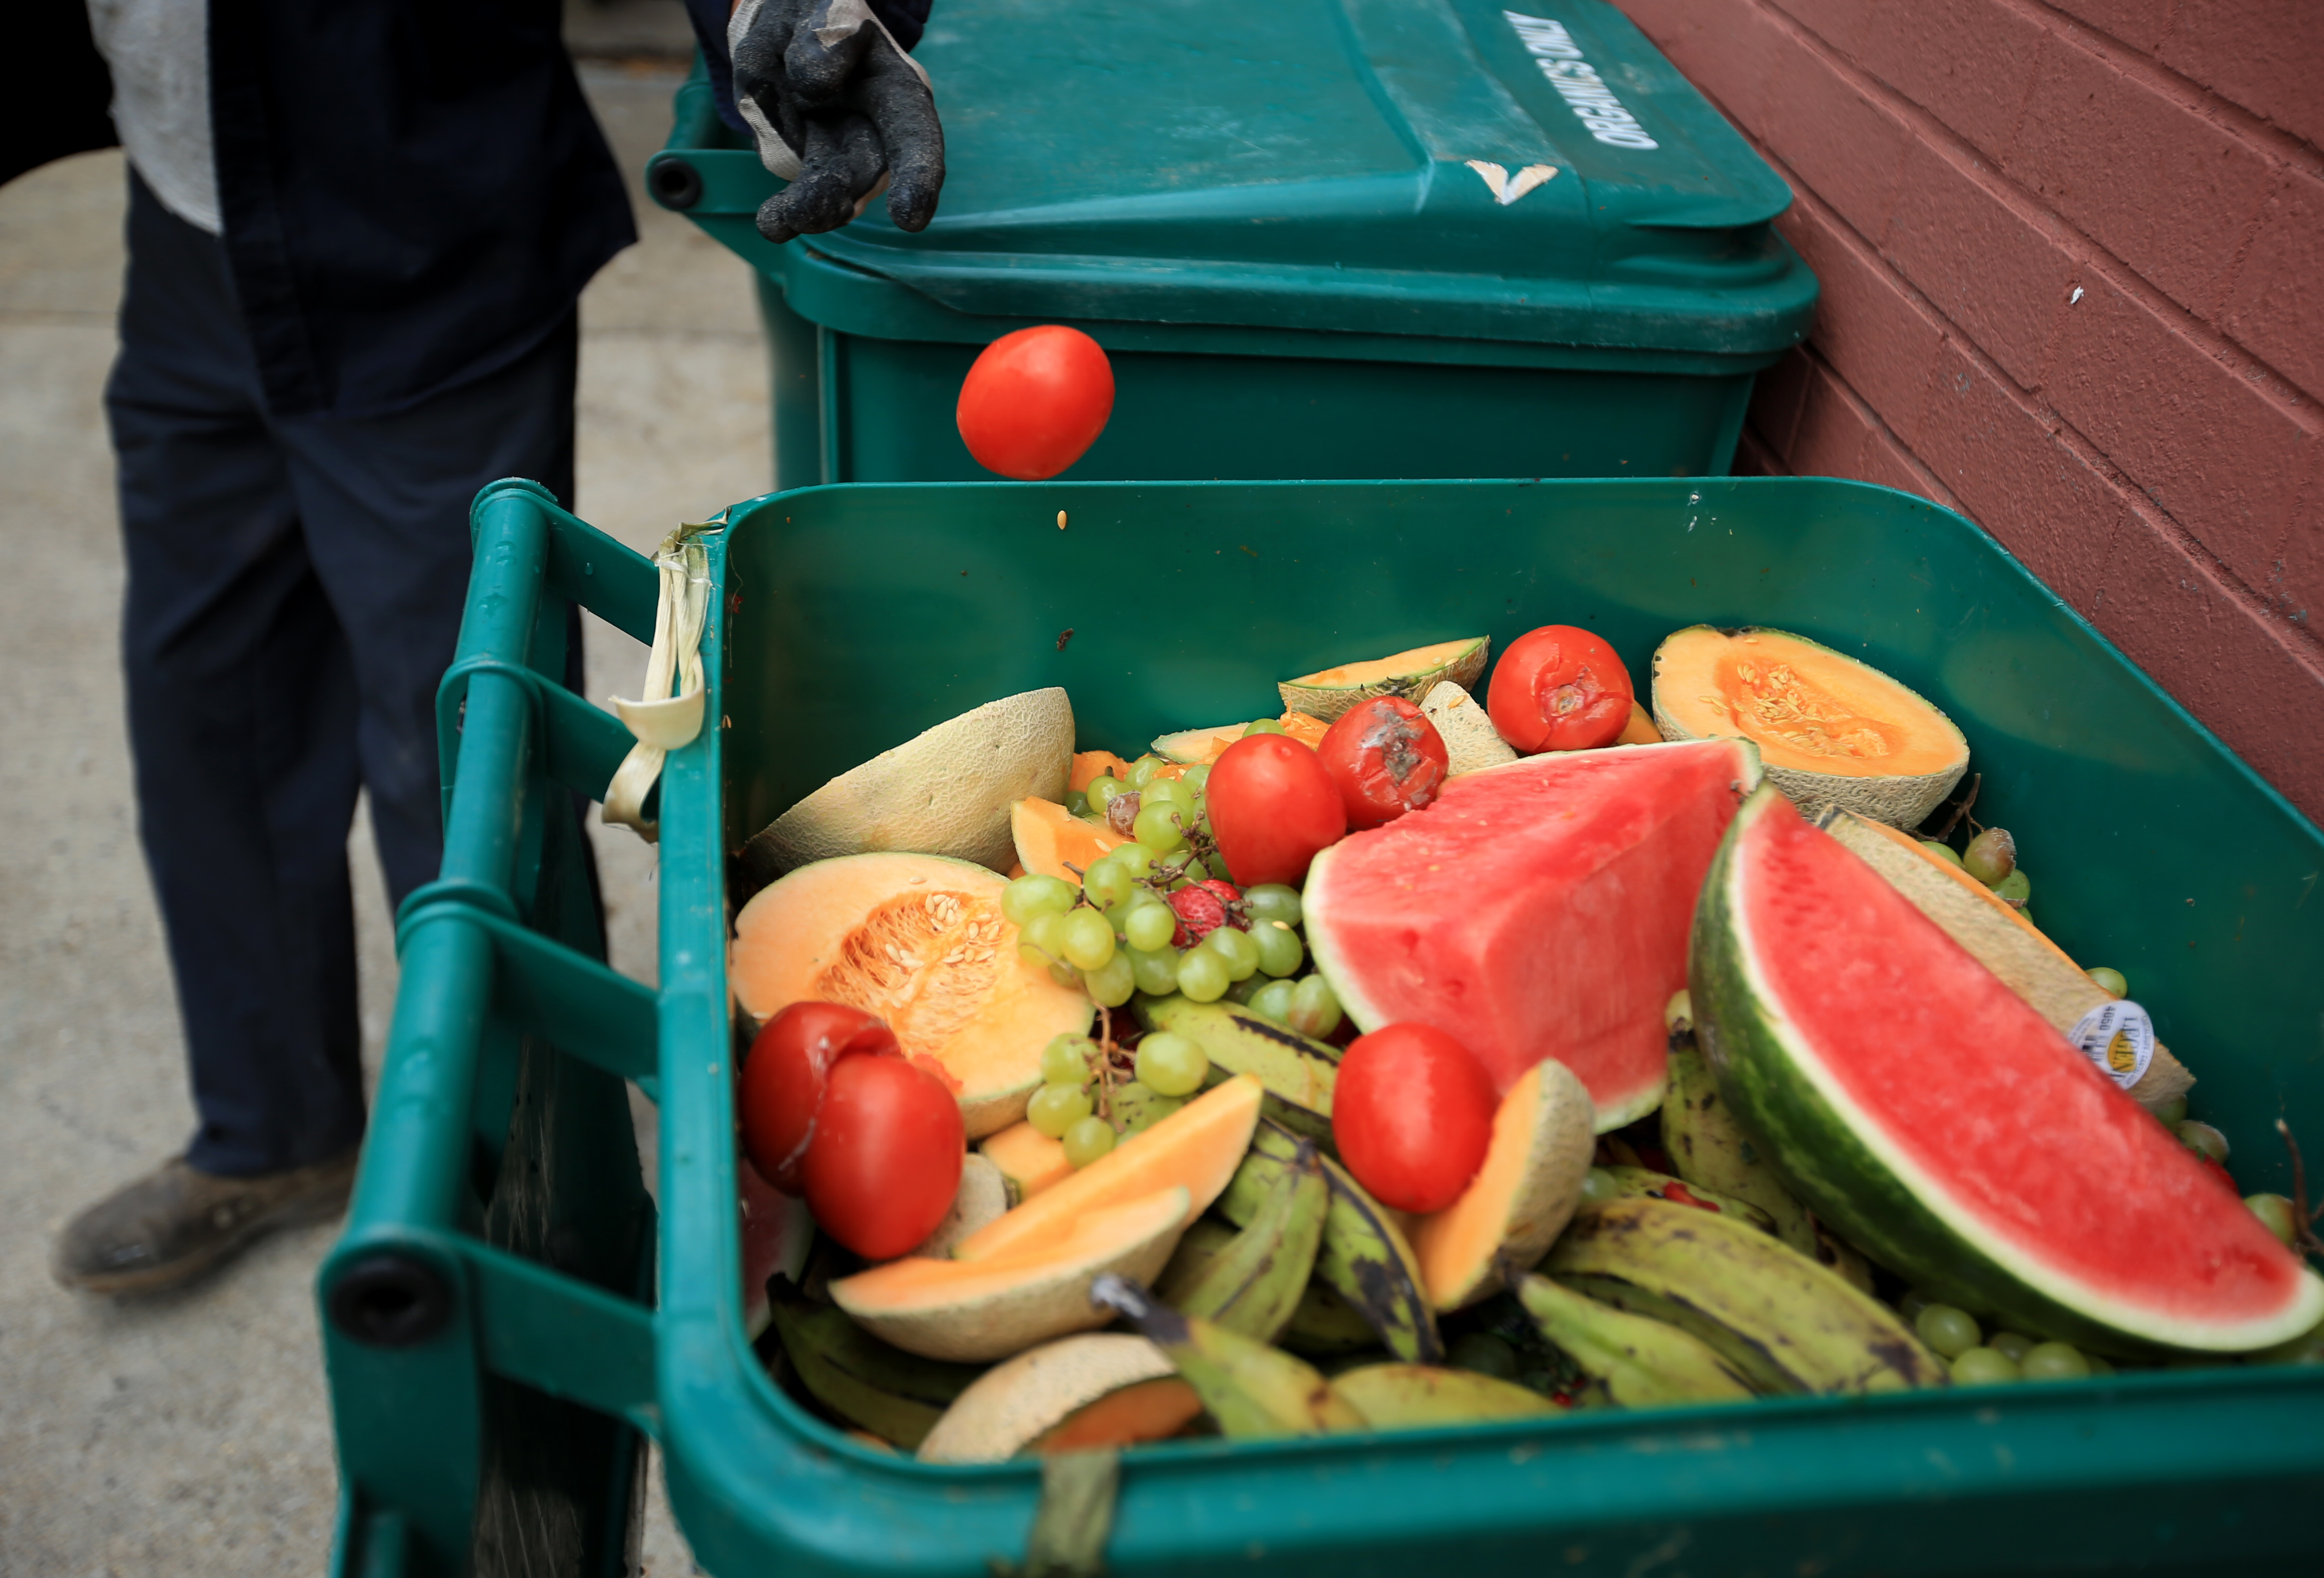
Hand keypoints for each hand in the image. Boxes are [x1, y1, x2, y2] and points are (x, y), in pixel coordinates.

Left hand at [728, 0, 944, 243]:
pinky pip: (794, 183)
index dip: (918, 175)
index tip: (909, 218)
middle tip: (798, 216)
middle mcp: (879, 134)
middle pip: (865, 176)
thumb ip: (824, 36)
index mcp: (898, 90)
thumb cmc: (815, 16)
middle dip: (832, 199)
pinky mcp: (810, 170)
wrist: (785, 30)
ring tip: (773, 224)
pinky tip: (772, 211)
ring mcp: (844, 157)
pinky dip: (780, 193)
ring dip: (804, 210)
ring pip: (831, 193)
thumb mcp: (823, 8)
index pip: (915, 135)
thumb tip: (816, 84)